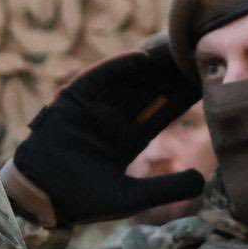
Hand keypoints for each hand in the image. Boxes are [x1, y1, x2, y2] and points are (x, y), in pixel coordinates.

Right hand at [4, 38, 204, 228]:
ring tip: (177, 47)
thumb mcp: (133, 197)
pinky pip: (98, 78)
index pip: (161, 113)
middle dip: (170, 75)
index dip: (182, 98)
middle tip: (198, 53)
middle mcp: (112, 119)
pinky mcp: (74, 99)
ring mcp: (93, 108)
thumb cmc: (83, 201)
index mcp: (126, 140)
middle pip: (148, 91)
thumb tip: (201, 181)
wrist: (41, 196)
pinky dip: (118, 66)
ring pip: (128, 80)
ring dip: (151, 65)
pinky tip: (142, 57)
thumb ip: (166, 189)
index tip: (205, 82)